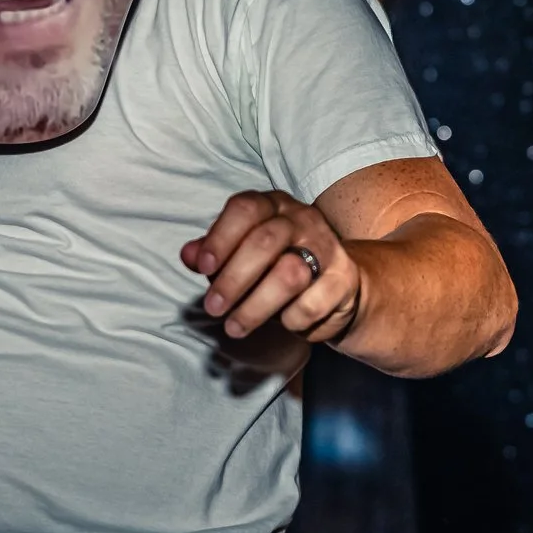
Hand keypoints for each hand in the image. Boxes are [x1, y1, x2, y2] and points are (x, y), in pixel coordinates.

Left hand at [181, 189, 360, 343]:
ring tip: (234, 327)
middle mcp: (302, 219)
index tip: (203, 268)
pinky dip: (290, 320)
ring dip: (255, 307)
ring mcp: (327, 248)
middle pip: (265, 242)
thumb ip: (213, 253)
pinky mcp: (343, 281)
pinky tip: (282, 323)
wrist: (336, 285)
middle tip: (213, 308)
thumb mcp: (240, 255)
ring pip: (289, 275)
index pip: (245, 208)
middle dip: (233, 279)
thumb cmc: (276, 265)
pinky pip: (311, 305)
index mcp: (273, 205)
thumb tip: (189, 255)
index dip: (220, 237)